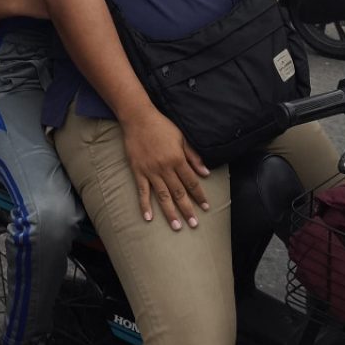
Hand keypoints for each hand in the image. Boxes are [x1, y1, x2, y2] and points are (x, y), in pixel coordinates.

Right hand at [121, 107, 210, 230]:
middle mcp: (165, 168)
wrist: (138, 118)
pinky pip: (142, 191)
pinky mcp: (138, 171)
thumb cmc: (162, 126)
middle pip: (179, 193)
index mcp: (178, 159)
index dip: (200, 196)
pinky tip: (148, 218)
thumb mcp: (181, 138)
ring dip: (170, 212)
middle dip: (187, 209)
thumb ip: (193, 156)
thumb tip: (206, 172)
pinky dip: (145, 205)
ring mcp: (151, 171)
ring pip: (163, 196)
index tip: (206, 208)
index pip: (192, 182)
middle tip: (194, 225)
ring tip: (176, 227)